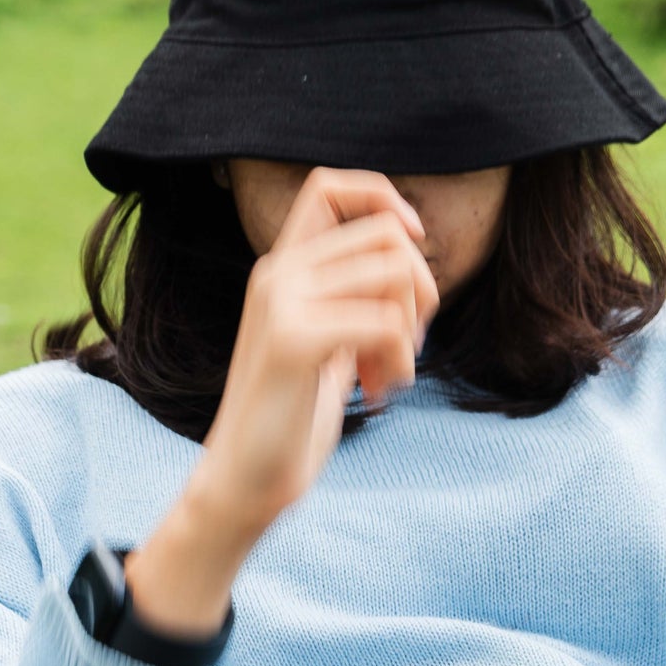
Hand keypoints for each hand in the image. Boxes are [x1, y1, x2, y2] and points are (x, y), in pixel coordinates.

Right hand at [199, 167, 440, 534]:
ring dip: (412, 334)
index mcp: (281, 268)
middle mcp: (277, 273)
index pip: (329, 185)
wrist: (244, 480)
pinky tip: (377, 393)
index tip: (412, 244)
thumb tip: (410, 252)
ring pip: (395, 276)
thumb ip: (353, 296)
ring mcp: (281, 302)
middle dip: (421, 289)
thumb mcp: (328, 341)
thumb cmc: (292, 417)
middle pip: (387, 235)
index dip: (383, 197)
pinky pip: (385, 322)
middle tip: (406, 345)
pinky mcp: (292, 340)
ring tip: (391, 376)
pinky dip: (399, 361)